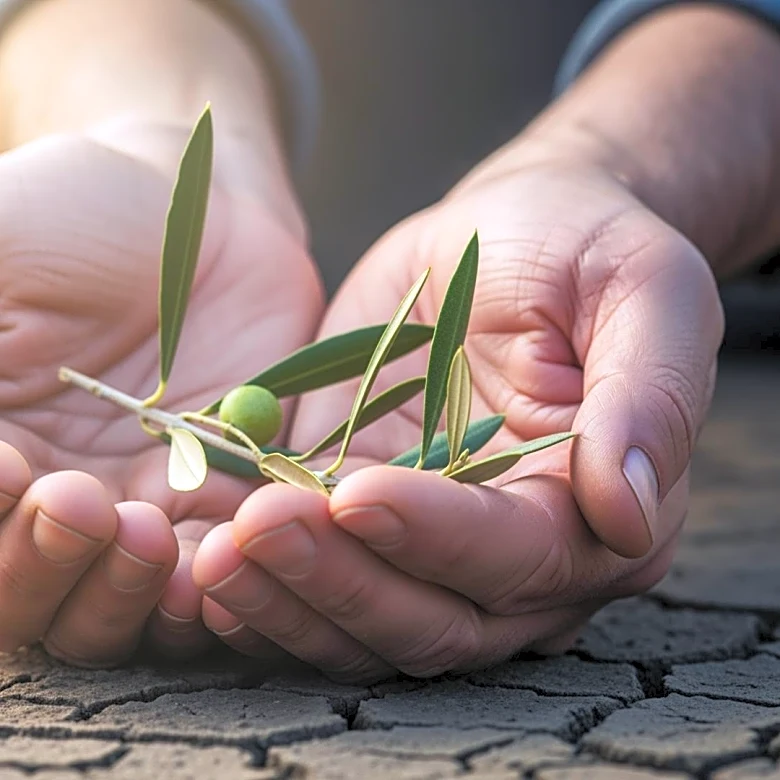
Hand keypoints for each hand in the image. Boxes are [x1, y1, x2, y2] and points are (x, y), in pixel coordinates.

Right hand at [0, 121, 322, 666]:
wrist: (199, 209)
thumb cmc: (72, 215)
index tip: (6, 468)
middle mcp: (51, 500)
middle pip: (28, 596)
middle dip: (42, 565)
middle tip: (77, 503)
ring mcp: (139, 507)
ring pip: (115, 604)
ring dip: (121, 589)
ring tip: (142, 534)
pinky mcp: (222, 500)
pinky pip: (212, 569)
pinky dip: (208, 586)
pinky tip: (207, 566)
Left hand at [192, 155, 722, 682]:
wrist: (514, 233)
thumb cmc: (586, 248)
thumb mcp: (644, 290)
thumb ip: (648, 398)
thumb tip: (629, 509)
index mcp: (598, 512)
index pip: (519, 556)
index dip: (440, 536)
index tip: (359, 491)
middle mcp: (521, 558)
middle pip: (433, 615)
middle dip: (344, 580)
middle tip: (258, 528)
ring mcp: (436, 547)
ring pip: (366, 620)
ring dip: (289, 598)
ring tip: (213, 553)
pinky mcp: (369, 517)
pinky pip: (319, 577)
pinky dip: (267, 583)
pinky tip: (207, 556)